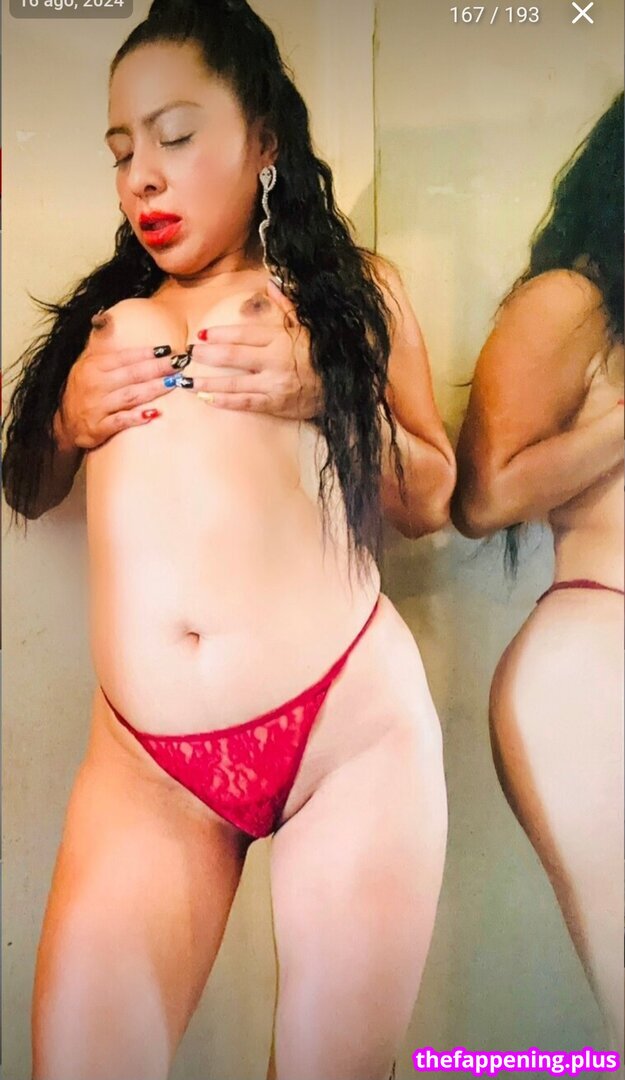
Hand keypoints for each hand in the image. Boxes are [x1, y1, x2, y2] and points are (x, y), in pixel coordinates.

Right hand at [54, 325, 178, 451]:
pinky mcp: (97, 428)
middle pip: (132, 374)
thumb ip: (101, 343)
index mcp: (94, 366)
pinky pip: (119, 421)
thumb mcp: (87, 363)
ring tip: (174, 383)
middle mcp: (95, 384)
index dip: (147, 353)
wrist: (62, 422)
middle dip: (158, 368)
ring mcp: (96, 407)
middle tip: (180, 363)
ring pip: (130, 396)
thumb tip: (105, 317)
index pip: (124, 357)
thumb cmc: (83, 389)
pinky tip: (153, 414)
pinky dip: (135, 418)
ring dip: (153, 389)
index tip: (169, 349)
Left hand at [188, 280, 323, 419]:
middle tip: (188, 354)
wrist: (344, 386)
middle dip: (207, 355)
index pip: (243, 333)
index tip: (200, 335)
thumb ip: (287, 304)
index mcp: (281, 338)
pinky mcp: (275, 404)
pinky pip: (245, 403)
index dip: (219, 334)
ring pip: (234, 382)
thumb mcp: (307, 325)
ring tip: (186, 381)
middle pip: (232, 356)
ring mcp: (274, 384)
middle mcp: (275, 360)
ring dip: (207, 382)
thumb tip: (272, 282)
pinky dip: (224, 401)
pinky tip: (206, 399)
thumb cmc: (322, 353)